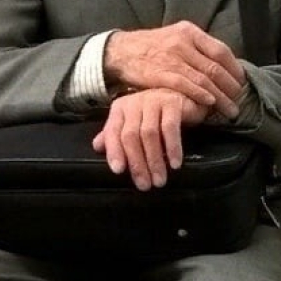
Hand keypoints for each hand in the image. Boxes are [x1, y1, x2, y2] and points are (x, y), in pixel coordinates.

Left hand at [91, 89, 207, 189]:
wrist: (183, 96)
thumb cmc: (156, 114)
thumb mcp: (133, 124)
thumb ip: (115, 135)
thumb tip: (97, 147)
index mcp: (120, 109)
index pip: (113, 132)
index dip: (114, 152)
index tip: (118, 171)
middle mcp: (134, 102)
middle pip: (130, 136)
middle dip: (137, 163)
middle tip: (144, 184)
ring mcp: (153, 100)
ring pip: (149, 134)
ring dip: (155, 161)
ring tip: (159, 179)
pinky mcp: (172, 103)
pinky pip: (170, 128)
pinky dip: (172, 148)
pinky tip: (175, 163)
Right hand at [104, 22, 245, 118]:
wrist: (121, 51)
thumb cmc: (151, 47)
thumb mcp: (176, 38)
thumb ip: (197, 49)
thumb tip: (221, 67)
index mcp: (190, 32)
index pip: (221, 50)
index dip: (234, 69)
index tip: (242, 83)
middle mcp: (183, 42)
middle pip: (216, 66)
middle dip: (231, 86)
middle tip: (239, 100)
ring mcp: (172, 57)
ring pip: (204, 78)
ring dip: (220, 97)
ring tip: (229, 109)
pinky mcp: (161, 73)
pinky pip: (186, 85)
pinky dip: (200, 94)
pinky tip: (210, 103)